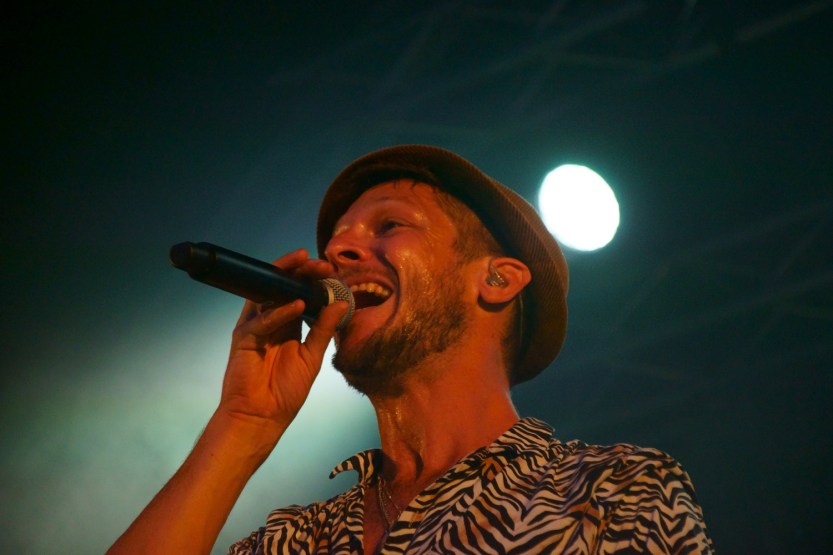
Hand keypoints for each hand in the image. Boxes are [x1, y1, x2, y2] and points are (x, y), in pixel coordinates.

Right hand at [218, 248, 347, 436]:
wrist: (262, 418)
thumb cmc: (285, 392)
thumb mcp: (312, 357)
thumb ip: (324, 330)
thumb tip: (341, 303)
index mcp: (288, 323)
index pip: (300, 292)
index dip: (314, 280)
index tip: (334, 271)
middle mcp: (271, 319)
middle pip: (283, 285)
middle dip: (302, 271)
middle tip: (321, 263)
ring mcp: (256, 325)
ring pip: (268, 292)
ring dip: (287, 277)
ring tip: (308, 266)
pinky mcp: (243, 337)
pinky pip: (262, 319)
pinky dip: (280, 311)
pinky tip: (297, 305)